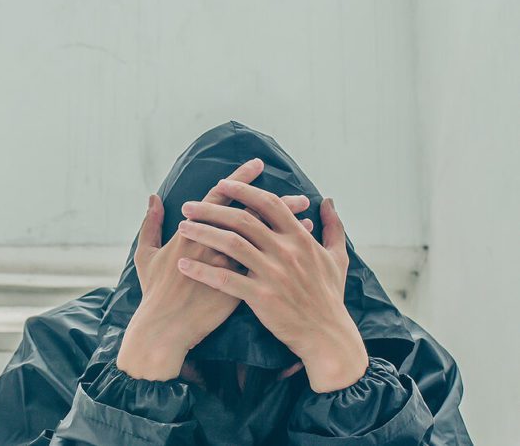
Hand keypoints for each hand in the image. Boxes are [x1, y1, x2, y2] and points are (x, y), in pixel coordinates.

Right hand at [117, 159, 312, 380]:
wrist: (165, 329)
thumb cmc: (155, 293)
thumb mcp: (147, 256)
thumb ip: (150, 224)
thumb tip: (153, 198)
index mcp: (191, 232)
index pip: (219, 197)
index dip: (239, 179)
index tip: (258, 165)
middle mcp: (214, 245)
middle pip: (251, 215)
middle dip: (277, 203)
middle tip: (299, 197)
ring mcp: (229, 266)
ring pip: (264, 238)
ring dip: (287, 226)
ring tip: (307, 220)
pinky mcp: (239, 286)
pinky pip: (269, 263)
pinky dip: (286, 251)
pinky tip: (301, 246)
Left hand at [176, 180, 367, 391]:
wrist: (327, 336)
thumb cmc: (330, 297)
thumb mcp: (338, 258)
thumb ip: (333, 227)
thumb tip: (327, 200)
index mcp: (301, 239)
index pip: (269, 204)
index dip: (244, 191)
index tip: (222, 184)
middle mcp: (286, 252)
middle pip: (243, 220)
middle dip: (212, 209)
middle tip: (188, 206)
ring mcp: (273, 274)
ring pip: (231, 245)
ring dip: (203, 233)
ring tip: (182, 228)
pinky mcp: (261, 297)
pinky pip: (225, 279)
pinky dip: (202, 270)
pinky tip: (183, 265)